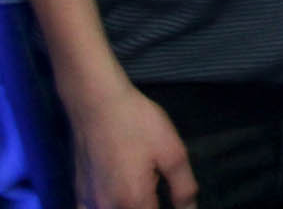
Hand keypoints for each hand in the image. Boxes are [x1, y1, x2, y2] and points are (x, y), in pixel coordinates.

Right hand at [65, 75, 196, 208]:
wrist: (97, 104)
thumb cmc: (138, 124)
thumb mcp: (173, 153)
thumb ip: (183, 188)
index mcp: (134, 201)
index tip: (176, 204)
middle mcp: (107, 208)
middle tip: (159, 196)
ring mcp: (88, 202)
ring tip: (143, 200)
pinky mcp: (78, 192)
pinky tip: (115, 203)